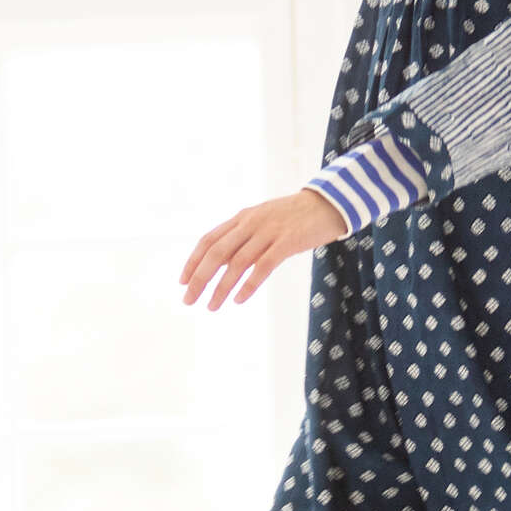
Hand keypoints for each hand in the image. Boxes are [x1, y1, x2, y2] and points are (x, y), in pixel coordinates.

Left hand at [180, 191, 348, 308]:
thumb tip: (221, 263)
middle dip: (199, 278)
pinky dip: (248, 284)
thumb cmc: (295, 217)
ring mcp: (268, 232)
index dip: (193, 262)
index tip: (183, 282)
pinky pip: (263, 266)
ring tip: (212, 306)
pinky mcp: (287, 242)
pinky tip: (238, 299)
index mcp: (242, 218)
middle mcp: (250, 223)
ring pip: (236, 263)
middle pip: (216, 253)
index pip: (208, 240)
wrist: (328, 203)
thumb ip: (243, 238)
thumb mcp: (263, 221)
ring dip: (221, 287)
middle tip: (188, 300)